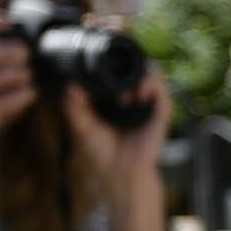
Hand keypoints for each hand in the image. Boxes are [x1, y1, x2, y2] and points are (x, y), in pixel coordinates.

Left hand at [62, 60, 177, 203]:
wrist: (118, 172)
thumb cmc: (100, 150)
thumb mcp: (81, 124)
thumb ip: (73, 105)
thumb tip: (69, 85)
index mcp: (114, 94)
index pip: (117, 67)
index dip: (112, 58)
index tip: (99, 59)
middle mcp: (133, 95)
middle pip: (135, 65)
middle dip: (127, 60)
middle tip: (114, 71)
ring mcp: (148, 102)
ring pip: (150, 71)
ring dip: (138, 74)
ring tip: (123, 95)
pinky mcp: (161, 112)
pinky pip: (162, 90)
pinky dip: (151, 85)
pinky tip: (138, 94)